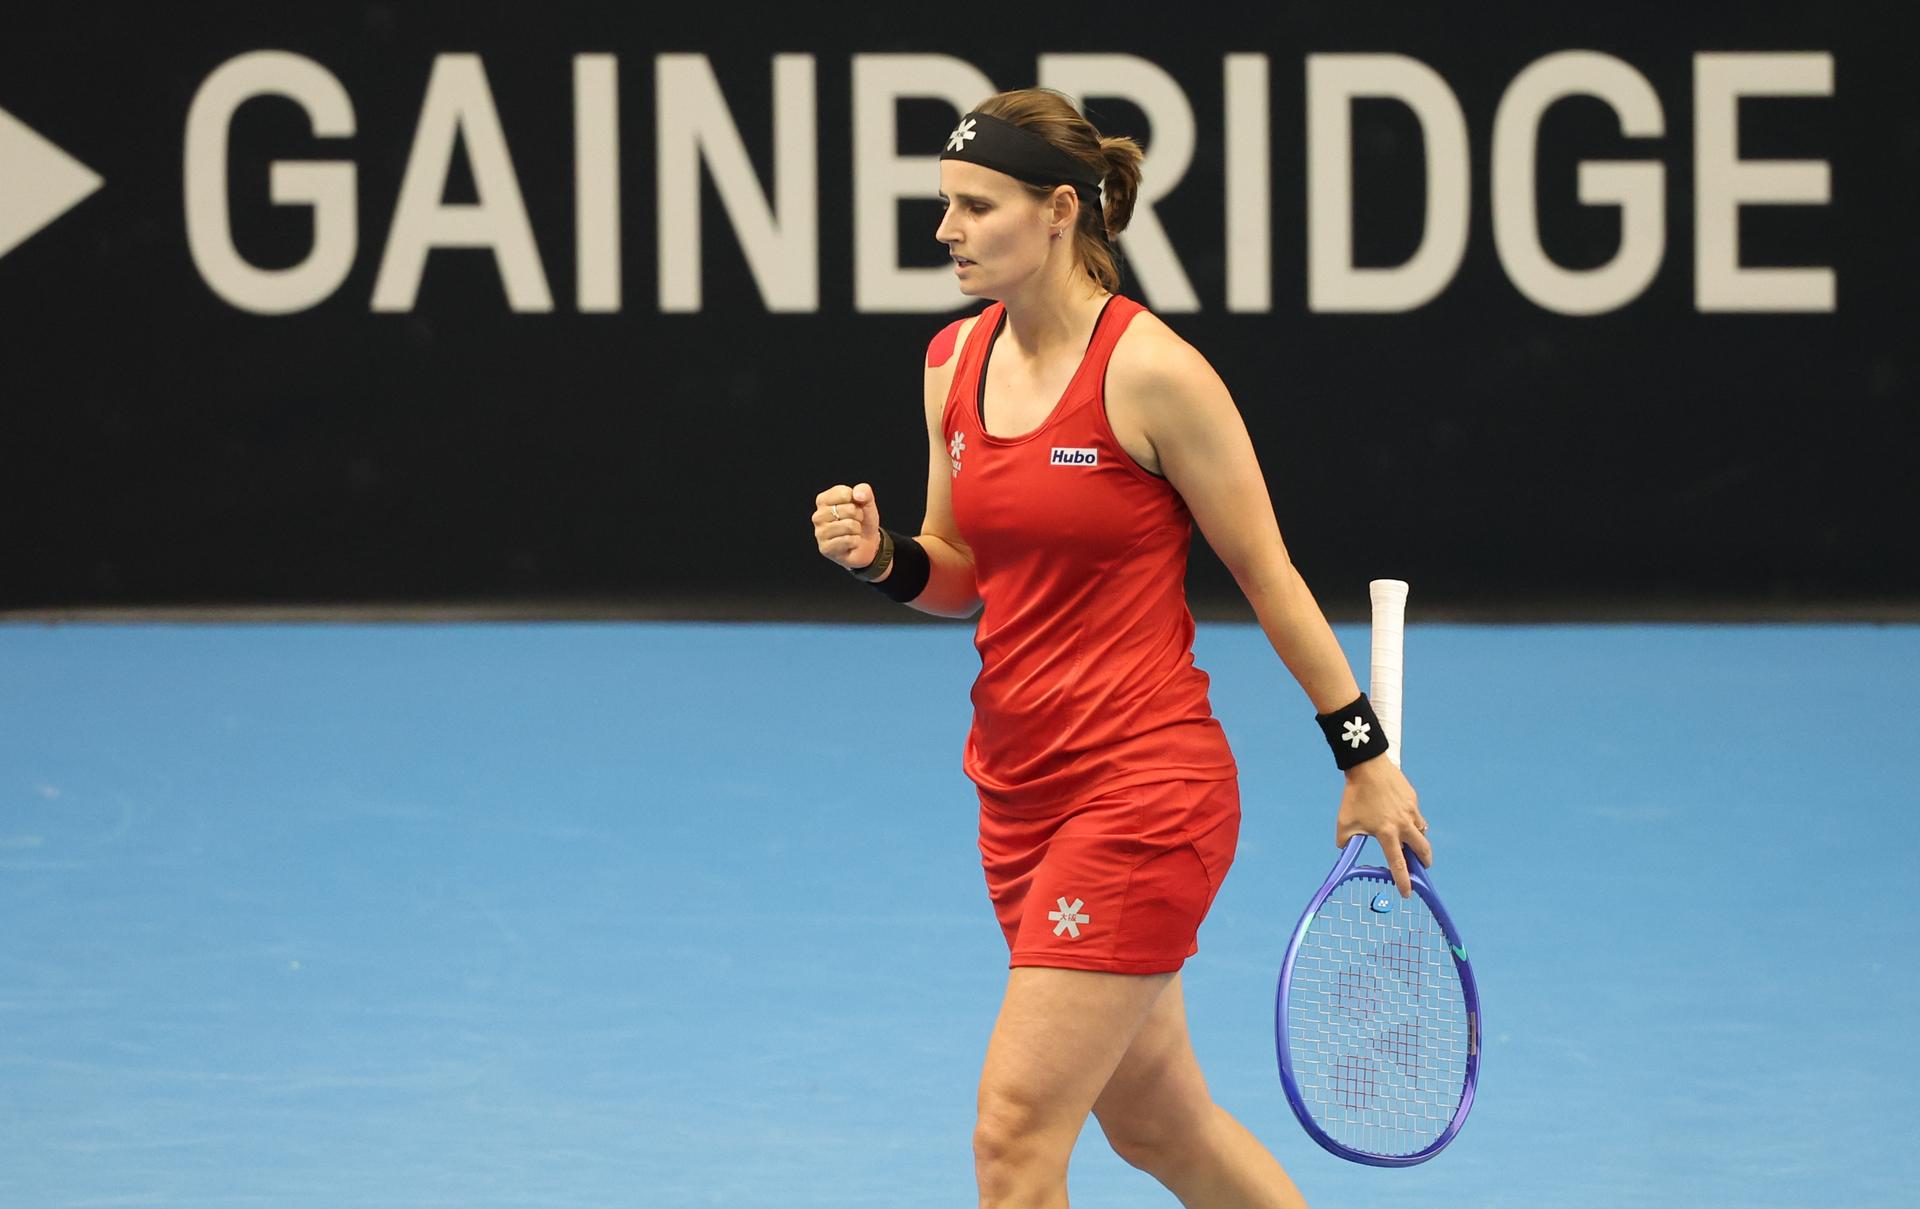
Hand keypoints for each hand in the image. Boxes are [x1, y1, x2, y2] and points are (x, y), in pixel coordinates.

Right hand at [812, 483, 881, 569]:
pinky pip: (848, 540)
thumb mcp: (866, 502)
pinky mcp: (825, 548)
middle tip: (855, 522)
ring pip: (849, 525)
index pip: (844, 493)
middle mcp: (818, 516)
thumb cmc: (862, 521)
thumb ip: (864, 491)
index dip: (857, 501)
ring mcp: (820, 533)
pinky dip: (856, 542)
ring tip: (852, 532)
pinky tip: (851, 543)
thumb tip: (857, 494)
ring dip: (857, 530)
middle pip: (849, 510)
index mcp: (823, 500)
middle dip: (859, 516)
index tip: (854, 507)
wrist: (866, 544)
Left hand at [1334, 757, 1430, 897]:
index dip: (1404, 881)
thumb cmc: (1354, 796)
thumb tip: (1344, 851)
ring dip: (1418, 841)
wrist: (1367, 766)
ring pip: (1421, 832)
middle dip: (1424, 862)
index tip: (1407, 893)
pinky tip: (1400, 818)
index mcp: (1387, 833)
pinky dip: (1412, 822)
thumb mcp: (1344, 823)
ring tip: (1408, 842)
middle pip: (1423, 850)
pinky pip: (1416, 816)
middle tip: (1421, 868)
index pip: (1398, 864)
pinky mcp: (1413, 799)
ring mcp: (1411, 811)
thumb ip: (1345, 842)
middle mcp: (1403, 824)